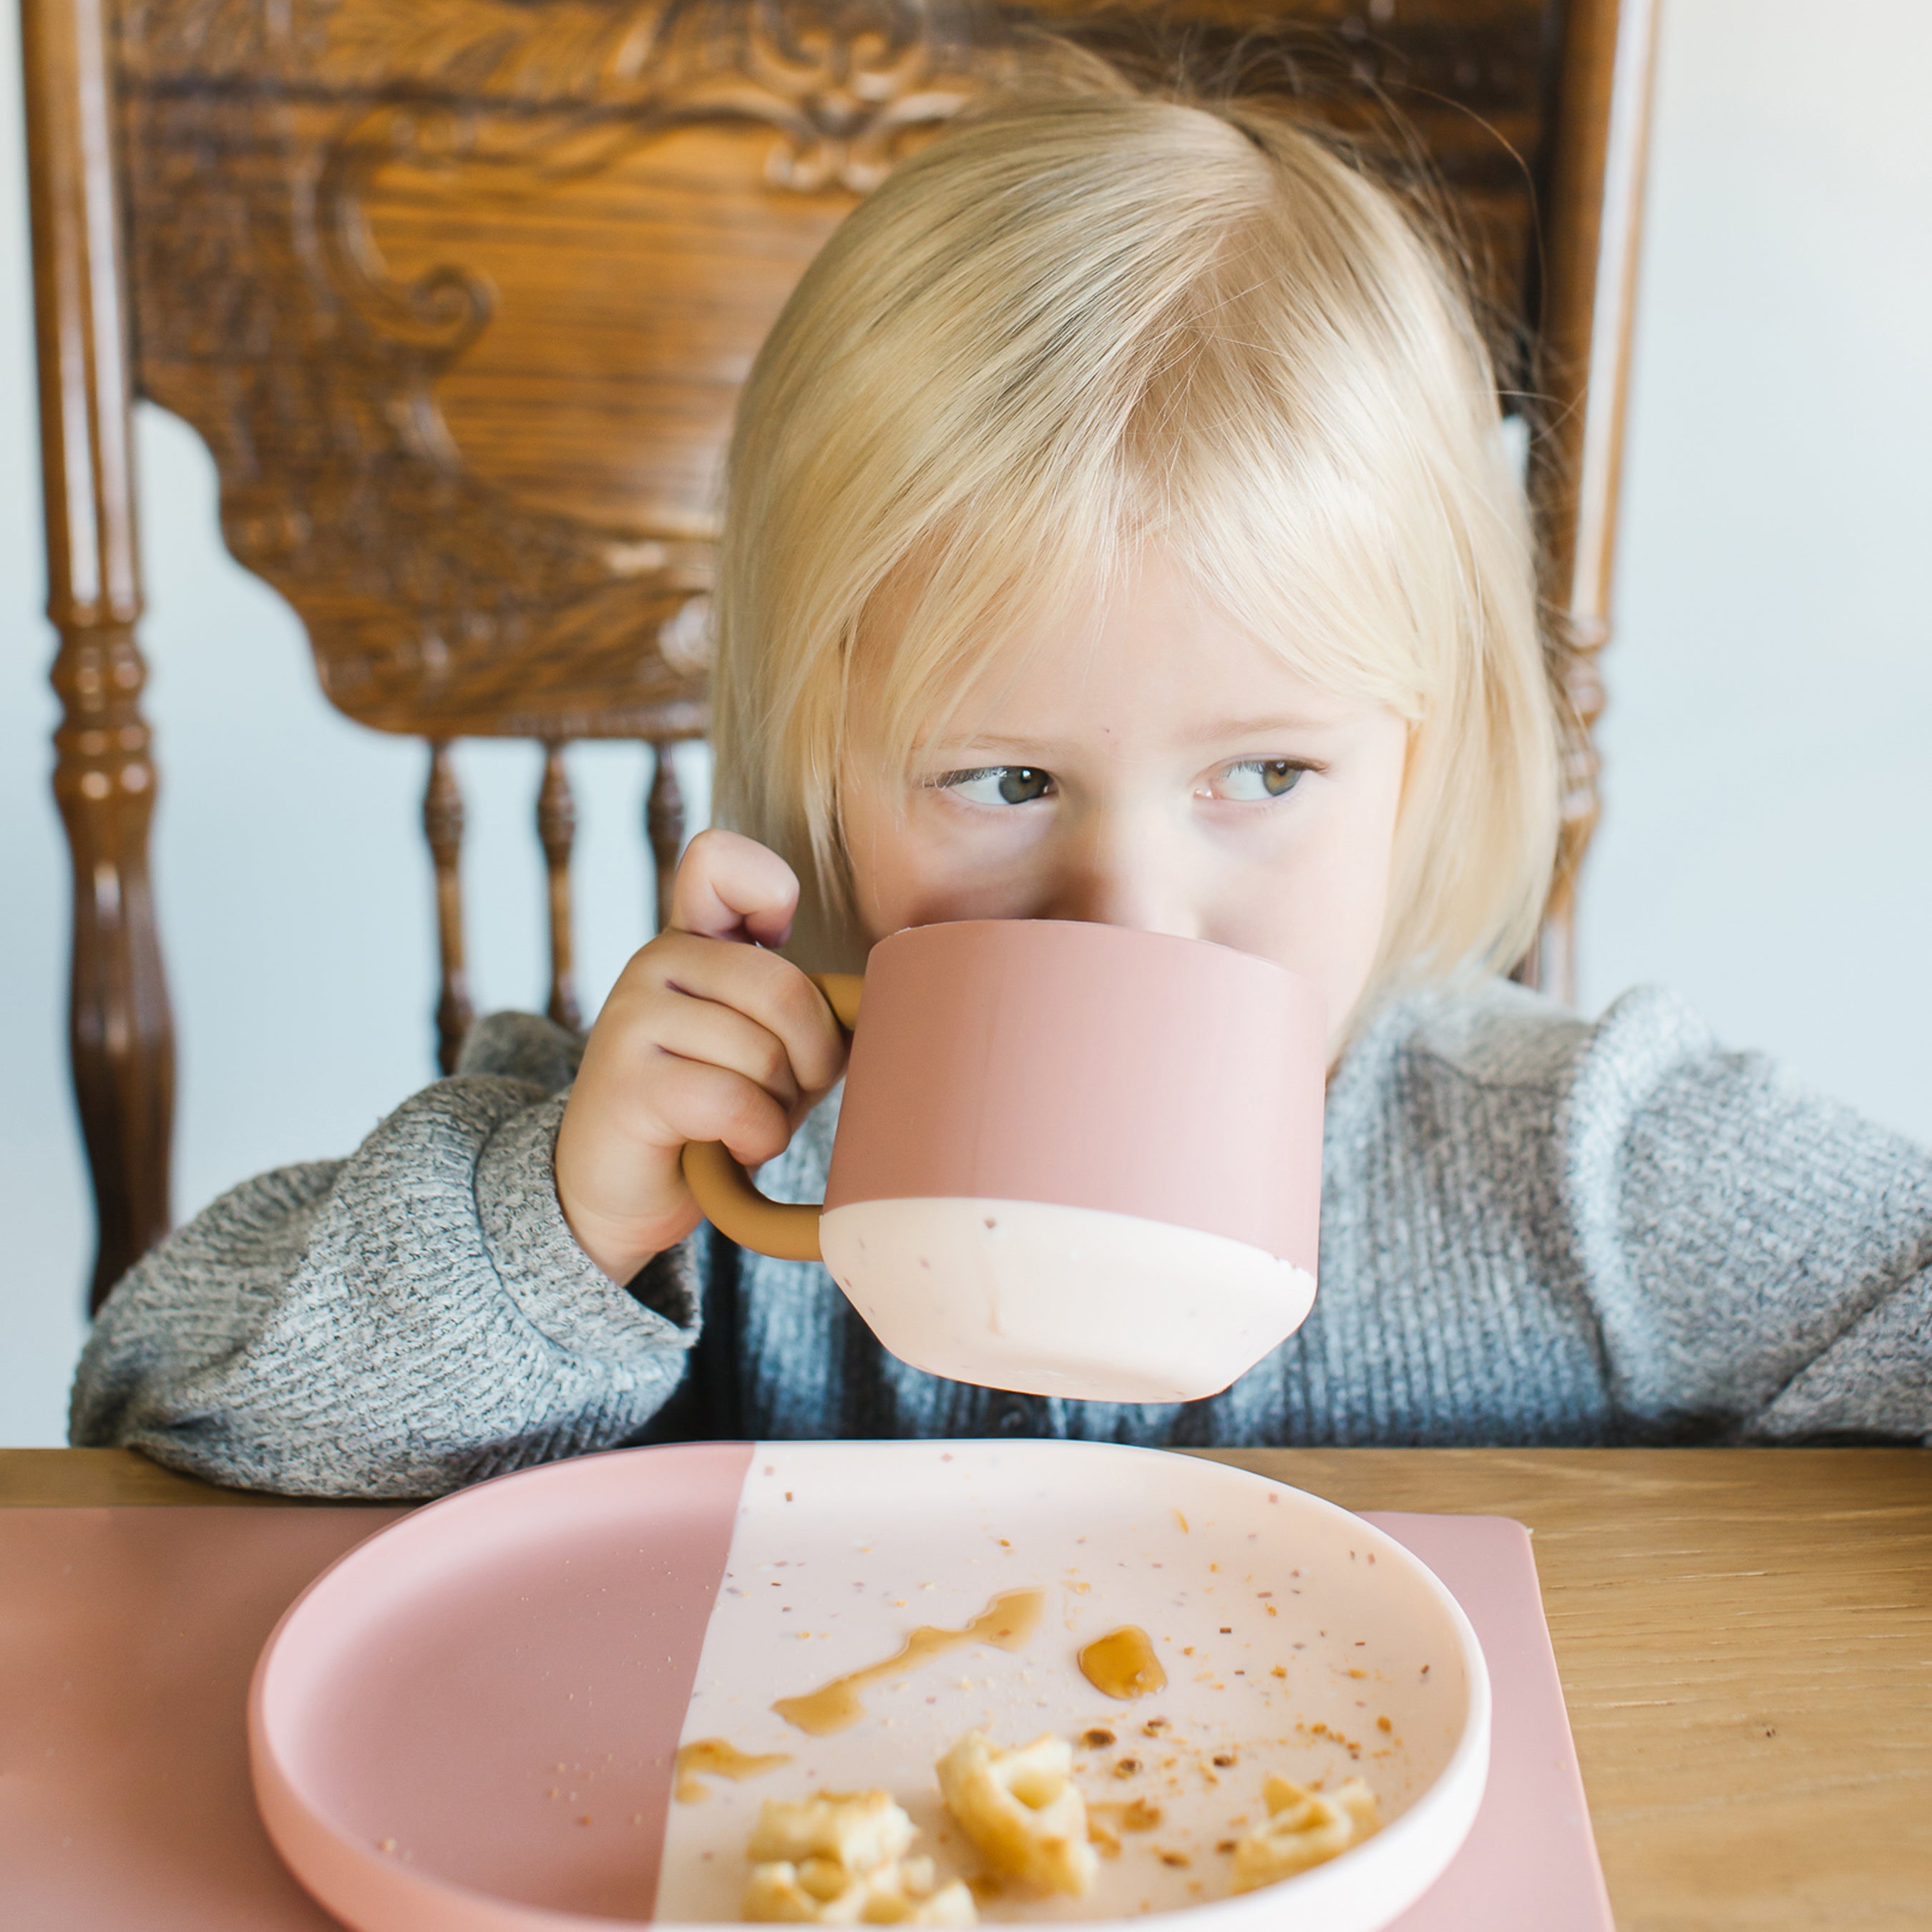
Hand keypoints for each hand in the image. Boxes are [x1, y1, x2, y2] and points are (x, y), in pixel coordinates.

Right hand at [555, 829, 849, 1282]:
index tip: (779, 943)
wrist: (621, 1192)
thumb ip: (798, 1004)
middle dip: (812, 1061)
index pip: (717, 859)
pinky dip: (757, 1139)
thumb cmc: (711, 1113)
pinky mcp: (628, 1082)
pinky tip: (733, 1148)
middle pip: (785, 990)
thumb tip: (875, 1001)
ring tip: (747, 1124)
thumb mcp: (759, 1040)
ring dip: (780, 1111)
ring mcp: (632, 1016)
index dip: (769, 891)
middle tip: (785, 1095)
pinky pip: (736, 1102)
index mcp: (691, 940)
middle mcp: (655, 961)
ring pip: (764, 1055)